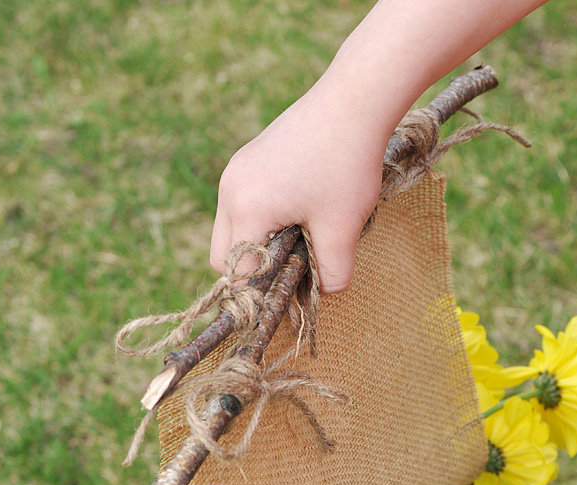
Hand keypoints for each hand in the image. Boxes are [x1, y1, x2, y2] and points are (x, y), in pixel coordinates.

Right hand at [209, 81, 385, 294]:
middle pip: (223, 256)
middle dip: (254, 269)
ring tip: (301, 233)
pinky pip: (242, 205)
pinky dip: (262, 219)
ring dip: (259, 243)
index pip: (238, 273)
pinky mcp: (247, 160)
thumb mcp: (343, 229)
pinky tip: (300, 208)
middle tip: (296, 264)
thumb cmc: (347, 164)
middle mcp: (230, 190)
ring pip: (231, 231)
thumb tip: (324, 292)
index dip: (264, 289)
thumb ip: (332, 274)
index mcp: (246, 210)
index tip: (295, 288)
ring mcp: (235, 172)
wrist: (354, 101)